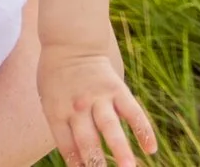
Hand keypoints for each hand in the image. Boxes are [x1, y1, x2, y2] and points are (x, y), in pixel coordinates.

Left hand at [38, 46, 156, 166]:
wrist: (69, 43)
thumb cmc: (57, 77)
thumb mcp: (48, 98)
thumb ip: (61, 124)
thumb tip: (76, 159)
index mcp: (56, 110)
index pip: (65, 144)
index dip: (75, 162)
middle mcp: (76, 106)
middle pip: (87, 139)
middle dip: (96, 162)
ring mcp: (97, 98)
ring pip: (111, 127)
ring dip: (121, 149)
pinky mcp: (116, 89)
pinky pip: (133, 112)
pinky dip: (143, 130)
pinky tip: (151, 149)